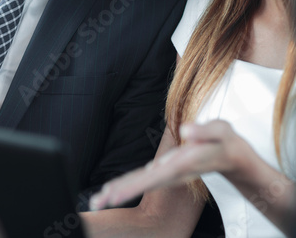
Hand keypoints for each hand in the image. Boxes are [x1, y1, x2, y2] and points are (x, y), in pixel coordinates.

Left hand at [90, 120, 248, 210]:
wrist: (235, 160)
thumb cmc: (227, 144)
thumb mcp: (222, 132)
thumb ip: (205, 132)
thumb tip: (185, 130)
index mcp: (183, 164)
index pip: (155, 175)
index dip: (135, 184)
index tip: (115, 193)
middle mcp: (172, 173)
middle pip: (142, 183)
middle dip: (120, 191)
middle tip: (97, 201)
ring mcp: (168, 174)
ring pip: (140, 183)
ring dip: (120, 190)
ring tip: (99, 199)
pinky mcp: (166, 172)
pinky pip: (143, 180)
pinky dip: (128, 185)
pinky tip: (114, 190)